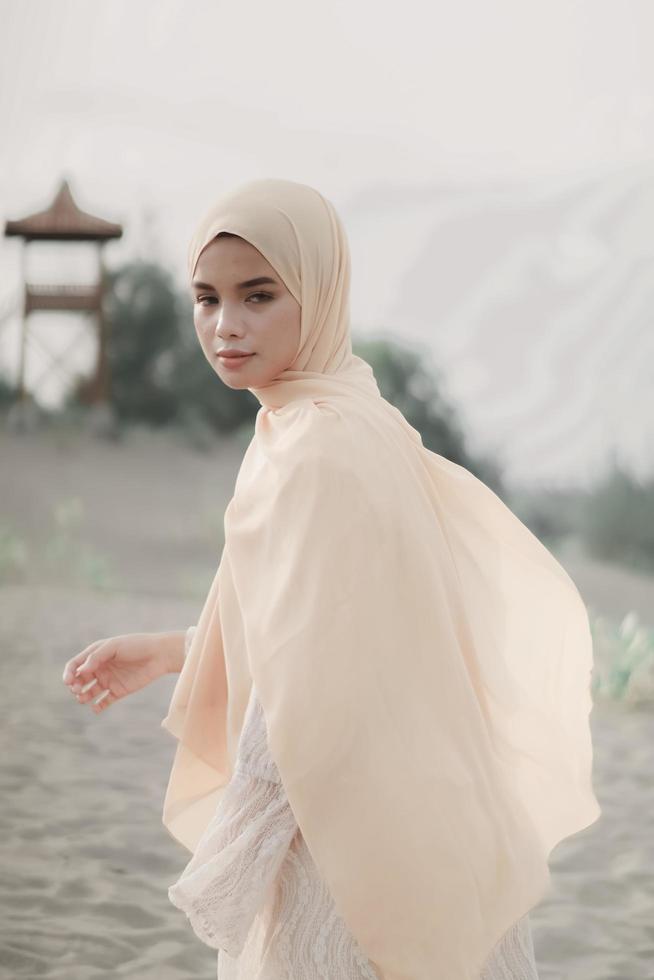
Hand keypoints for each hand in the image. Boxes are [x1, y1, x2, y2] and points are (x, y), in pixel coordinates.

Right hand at [62, 631, 184, 714]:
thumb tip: (80, 670)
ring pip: (88, 692)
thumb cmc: (136, 645)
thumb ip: (96, 657)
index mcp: (96, 655)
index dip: (68, 673)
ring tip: (83, 698)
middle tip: (76, 689)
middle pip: (79, 680)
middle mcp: (100, 668)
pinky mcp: (118, 691)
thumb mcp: (114, 646)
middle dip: (74, 686)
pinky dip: (97, 707)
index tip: (69, 681)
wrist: (159, 655)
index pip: (75, 665)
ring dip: (82, 697)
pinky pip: (103, 702)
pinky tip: (96, 708)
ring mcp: (108, 680)